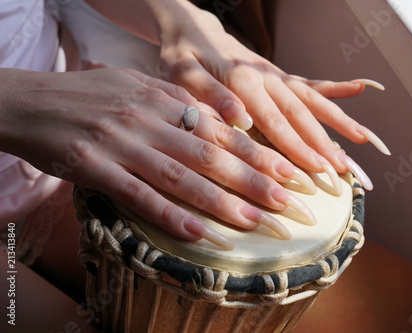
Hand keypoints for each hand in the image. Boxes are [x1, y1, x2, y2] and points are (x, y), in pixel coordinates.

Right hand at [0, 68, 318, 247]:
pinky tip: (199, 233)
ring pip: (181, 176)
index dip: (258, 153)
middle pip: (211, 154)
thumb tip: (224, 121)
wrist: (29, 101)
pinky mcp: (95, 167)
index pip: (221, 130)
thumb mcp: (138, 85)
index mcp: (162, 98)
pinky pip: (138, 196)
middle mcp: (148, 119)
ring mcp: (122, 144)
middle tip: (289, 202)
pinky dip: (170, 215)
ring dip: (222, 201)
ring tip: (257, 222)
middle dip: (254, 180)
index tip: (290, 172)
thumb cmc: (89, 95)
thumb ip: (179, 102)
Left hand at [153, 0, 389, 190]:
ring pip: (310, 99)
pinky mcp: (277, 75)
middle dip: (322, 143)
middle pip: (299, 114)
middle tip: (343, 169)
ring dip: (336, 120)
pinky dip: (333, 87)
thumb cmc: (181, 55)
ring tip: (362, 138)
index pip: (274, 121)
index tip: (317, 169)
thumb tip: (241, 119)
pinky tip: (359, 88)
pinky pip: (309, 83)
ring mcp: (275, 75)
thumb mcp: (181, 74)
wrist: (192, 29)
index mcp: (242, 80)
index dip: (296, 147)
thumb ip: (209, 96)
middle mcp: (265, 77)